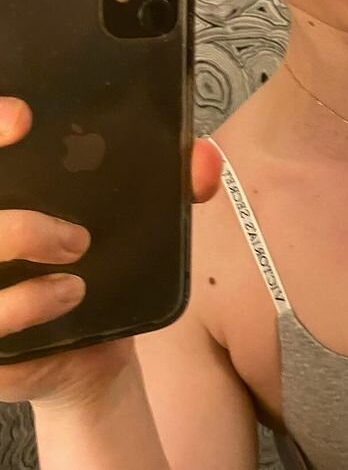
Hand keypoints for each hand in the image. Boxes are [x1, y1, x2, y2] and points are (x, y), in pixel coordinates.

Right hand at [0, 97, 222, 408]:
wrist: (88, 352)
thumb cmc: (95, 268)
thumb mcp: (130, 223)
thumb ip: (170, 187)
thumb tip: (206, 158)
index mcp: (8, 191)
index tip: (24, 117)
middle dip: (15, 215)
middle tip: (76, 232)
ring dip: (24, 243)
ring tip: (78, 260)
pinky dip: (25, 302)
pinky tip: (68, 295)